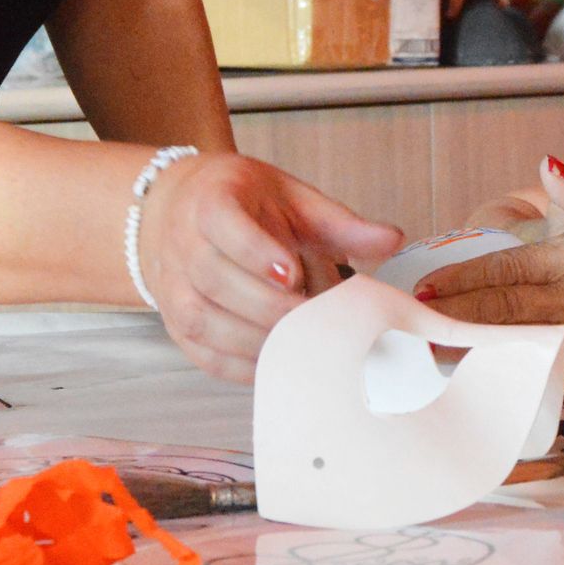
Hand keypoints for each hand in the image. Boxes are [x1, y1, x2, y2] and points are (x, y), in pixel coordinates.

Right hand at [137, 152, 402, 381]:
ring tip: (303, 341)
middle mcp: (181, 244)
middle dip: (268, 305)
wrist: (179, 211)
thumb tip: (391, 239)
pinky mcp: (176, 327)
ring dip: (257, 338)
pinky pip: (205, 355)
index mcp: (211, 202)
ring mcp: (172, 289)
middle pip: (215, 280)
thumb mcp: (291, 199)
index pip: (222, 223)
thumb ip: (340, 223)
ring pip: (205, 320)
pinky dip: (244, 365)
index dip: (255, 251)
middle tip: (314, 318)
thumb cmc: (245, 205)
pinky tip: (281, 361)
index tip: (292, 273)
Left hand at [418, 160, 563, 389]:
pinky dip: (515, 381)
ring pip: (517, 351)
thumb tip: (545, 167)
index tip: (429, 289)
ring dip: (474, 355)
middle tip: (413, 326)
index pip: (507, 271)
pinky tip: (489, 384)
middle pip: (501, 315)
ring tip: (434, 357)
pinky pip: (550, 379)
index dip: (463, 282)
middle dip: (453, 321)